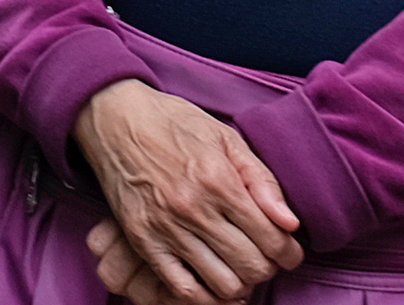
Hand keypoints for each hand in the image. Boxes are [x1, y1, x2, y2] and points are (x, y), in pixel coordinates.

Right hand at [71, 79, 301, 303]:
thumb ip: (262, 181)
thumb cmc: (174, 123)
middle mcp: (193, 208)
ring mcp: (165, 227)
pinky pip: (182, 288)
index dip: (290, 253)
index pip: (272, 240)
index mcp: (218, 181)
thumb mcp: (226, 138)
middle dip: (268, 267)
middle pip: (252, 266)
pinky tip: (213, 281)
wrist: (113, 116)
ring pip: (223, 284)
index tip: (288, 251)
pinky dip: (206, 296)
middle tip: (264, 257)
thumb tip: (290, 223)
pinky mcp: (142, 240)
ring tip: (238, 265)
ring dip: (240, 282)